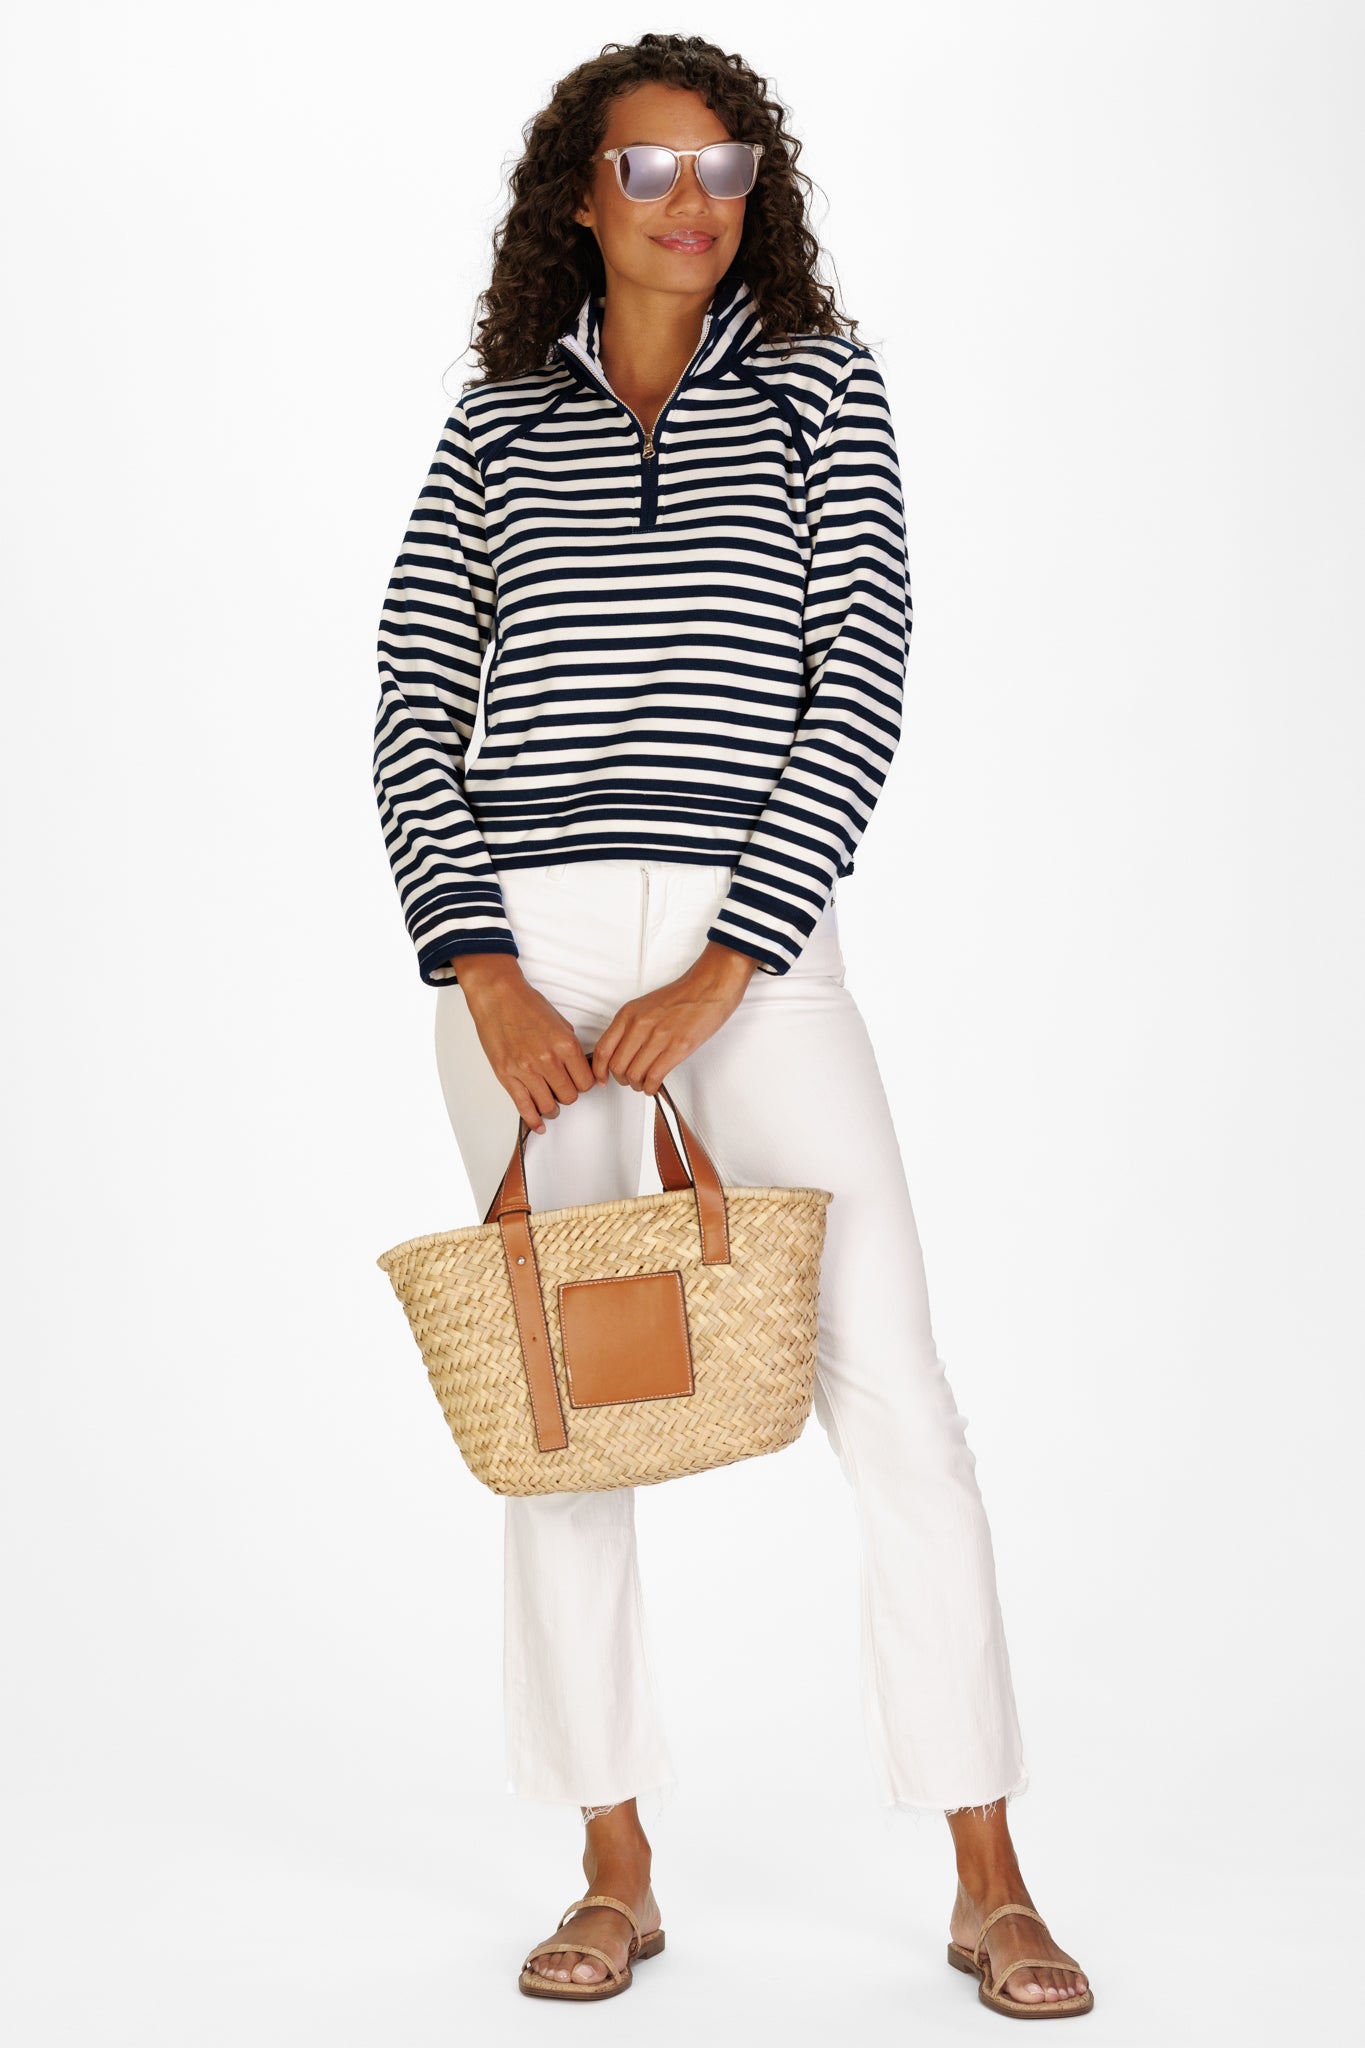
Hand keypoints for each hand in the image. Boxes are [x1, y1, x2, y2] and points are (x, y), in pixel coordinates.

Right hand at [453, 953, 595, 1132]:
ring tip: (552, 1104)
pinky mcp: (507, 1076)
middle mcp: (547, 1060)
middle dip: (569, 1094)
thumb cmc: (526, 1003)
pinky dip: (534, 1120)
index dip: (584, 1084)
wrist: (496, 996)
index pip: (586, 1082)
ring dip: (553, 1107)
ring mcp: (526, 1070)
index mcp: (565, 1045)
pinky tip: (540, 1125)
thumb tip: (577, 1067)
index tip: (581, 1083)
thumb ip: (569, 1046)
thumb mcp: (559, 1021)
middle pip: (570, 1096)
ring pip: (549, 1106)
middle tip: (564, 1089)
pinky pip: (524, 1107)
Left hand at [591, 941, 757, 1093]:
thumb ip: (630, 1027)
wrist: (708, 987)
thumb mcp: (645, 1006)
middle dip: (621, 1080)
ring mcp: (659, 1036)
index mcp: (629, 1014)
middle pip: (617, 1066)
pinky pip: (654, 1077)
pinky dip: (651, 1087)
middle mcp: (640, 1025)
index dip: (598, 1069)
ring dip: (637, 1085)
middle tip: (628, 1080)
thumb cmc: (681, 997)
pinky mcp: (677, 1047)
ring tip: (644, 1083)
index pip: (603, 1049)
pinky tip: (654, 1085)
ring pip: (634, 1074)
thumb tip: (619, 1052)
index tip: (601, 1078)